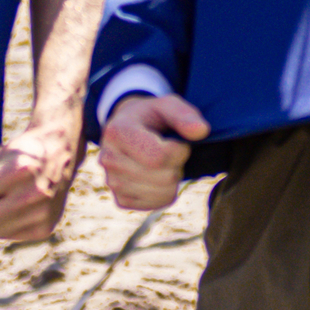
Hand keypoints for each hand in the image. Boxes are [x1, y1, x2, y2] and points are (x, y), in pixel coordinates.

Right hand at [97, 91, 209, 211]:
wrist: (129, 129)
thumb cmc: (151, 116)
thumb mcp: (168, 105)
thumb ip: (185, 115)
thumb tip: (201, 131)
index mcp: (117, 132)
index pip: (159, 156)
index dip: (180, 150)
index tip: (178, 140)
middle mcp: (109, 159)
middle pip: (164, 177)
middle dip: (178, 164)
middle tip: (171, 151)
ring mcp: (112, 182)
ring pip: (162, 193)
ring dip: (173, 179)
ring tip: (164, 162)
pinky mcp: (121, 200)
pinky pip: (157, 204)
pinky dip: (167, 192)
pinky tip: (159, 176)